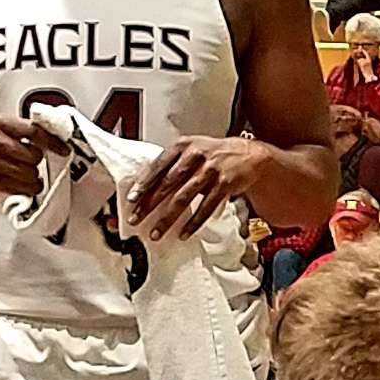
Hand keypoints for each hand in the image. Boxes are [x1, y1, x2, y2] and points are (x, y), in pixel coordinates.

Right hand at [0, 117, 55, 199]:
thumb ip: (23, 131)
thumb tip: (52, 137)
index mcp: (1, 124)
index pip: (34, 131)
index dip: (53, 142)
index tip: (64, 150)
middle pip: (34, 156)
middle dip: (36, 162)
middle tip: (31, 162)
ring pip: (29, 174)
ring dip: (33, 178)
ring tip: (26, 175)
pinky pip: (20, 188)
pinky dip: (25, 188)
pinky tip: (21, 184)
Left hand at [131, 134, 275, 239]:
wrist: (247, 155)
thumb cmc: (214, 155)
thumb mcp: (191, 151)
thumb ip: (171, 165)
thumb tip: (146, 188)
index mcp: (183, 146)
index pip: (158, 166)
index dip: (143, 184)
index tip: (132, 199)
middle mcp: (195, 156)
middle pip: (167, 184)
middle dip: (149, 205)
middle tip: (136, 219)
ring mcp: (210, 170)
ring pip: (184, 198)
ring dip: (168, 218)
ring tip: (156, 233)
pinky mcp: (224, 184)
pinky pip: (206, 207)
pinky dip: (193, 223)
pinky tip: (183, 233)